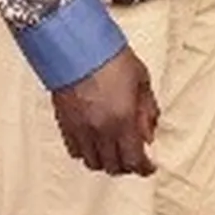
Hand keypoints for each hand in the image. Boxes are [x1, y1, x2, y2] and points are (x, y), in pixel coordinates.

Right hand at [51, 47, 158, 176]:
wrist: (77, 46)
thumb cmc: (111, 58)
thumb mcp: (141, 81)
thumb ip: (147, 111)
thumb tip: (149, 135)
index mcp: (123, 120)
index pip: (134, 160)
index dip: (144, 168)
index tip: (149, 166)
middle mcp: (100, 130)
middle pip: (113, 166)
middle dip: (126, 165)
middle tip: (133, 156)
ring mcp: (80, 130)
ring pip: (93, 163)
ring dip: (106, 161)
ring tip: (113, 150)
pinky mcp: (64, 124)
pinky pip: (75, 151)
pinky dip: (87, 152)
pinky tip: (94, 142)